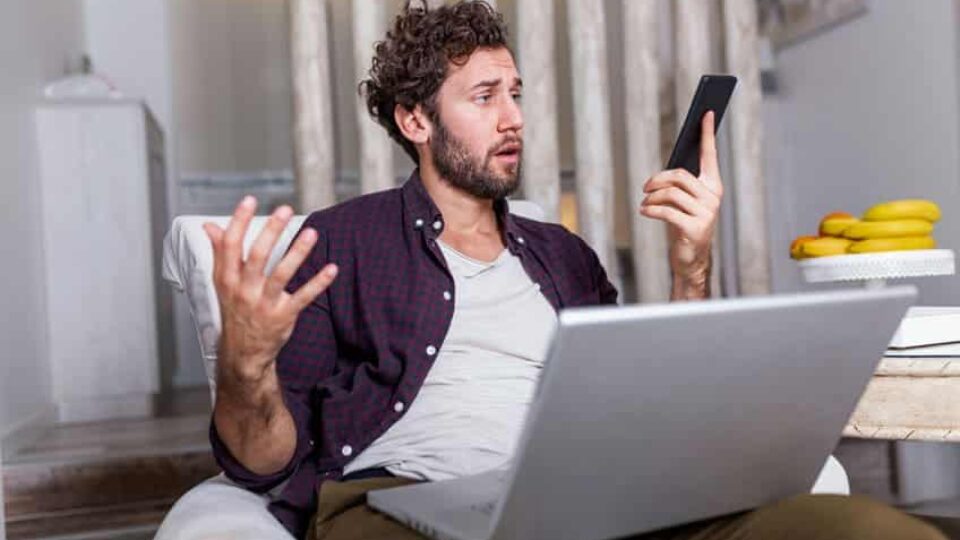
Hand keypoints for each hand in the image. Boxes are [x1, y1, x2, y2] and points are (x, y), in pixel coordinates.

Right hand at [204, 196, 337, 384]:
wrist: (243, 353)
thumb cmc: (235, 311)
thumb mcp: (222, 283)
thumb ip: (220, 253)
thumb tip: (209, 226)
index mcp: (227, 279)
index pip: (230, 245)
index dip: (239, 221)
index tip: (250, 200)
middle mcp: (244, 290)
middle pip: (257, 256)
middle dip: (271, 231)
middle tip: (285, 210)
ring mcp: (263, 304)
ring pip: (281, 275)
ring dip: (297, 253)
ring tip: (312, 233)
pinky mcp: (283, 316)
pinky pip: (303, 297)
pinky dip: (318, 283)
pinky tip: (332, 268)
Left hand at [639, 111, 722, 286]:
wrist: (691, 259)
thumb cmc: (684, 225)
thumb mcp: (684, 202)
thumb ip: (681, 183)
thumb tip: (670, 165)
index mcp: (713, 186)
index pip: (710, 154)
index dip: (707, 133)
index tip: (707, 112)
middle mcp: (713, 196)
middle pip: (680, 175)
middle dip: (658, 179)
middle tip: (646, 186)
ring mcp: (707, 212)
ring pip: (671, 192)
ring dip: (652, 196)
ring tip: (645, 202)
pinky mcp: (695, 227)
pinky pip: (667, 211)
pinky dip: (651, 210)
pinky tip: (644, 211)